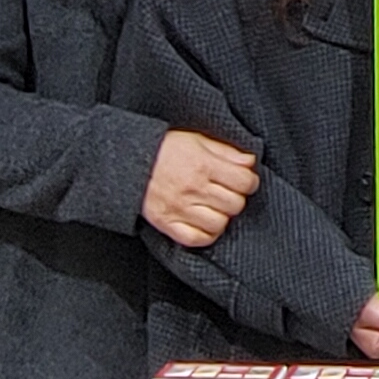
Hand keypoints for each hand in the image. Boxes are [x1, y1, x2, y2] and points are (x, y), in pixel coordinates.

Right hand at [143, 130, 259, 247]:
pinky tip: (205, 223)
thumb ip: (226, 152)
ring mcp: (179, 208)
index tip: (245, 181)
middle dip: (236, 198)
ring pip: (219, 223)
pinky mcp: (167, 223)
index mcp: (203, 165)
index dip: (250, 182)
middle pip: (235, 204)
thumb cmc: (165, 149)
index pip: (243, 181)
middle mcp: (192, 188)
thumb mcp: (197, 139)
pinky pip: (197, 239)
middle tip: (228, 193)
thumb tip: (250, 162)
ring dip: (222, 217)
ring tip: (215, 208)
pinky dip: (206, 234)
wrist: (129, 161)